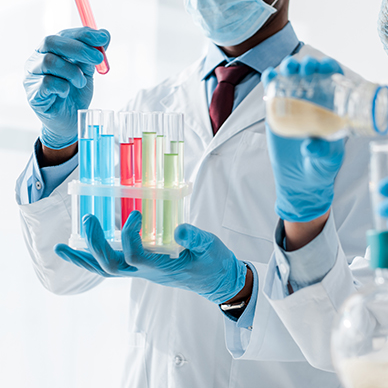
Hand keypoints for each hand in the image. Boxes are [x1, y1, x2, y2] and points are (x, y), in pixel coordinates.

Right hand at [24, 27, 109, 148]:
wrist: (72, 121)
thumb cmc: (76, 93)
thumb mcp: (88, 71)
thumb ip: (93, 54)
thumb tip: (104, 35)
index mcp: (50, 51)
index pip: (63, 34)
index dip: (83, 34)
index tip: (103, 38)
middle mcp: (37, 59)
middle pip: (51, 42)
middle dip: (79, 48)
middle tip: (98, 58)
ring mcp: (32, 76)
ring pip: (50, 62)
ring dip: (73, 72)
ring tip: (81, 82)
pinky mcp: (33, 93)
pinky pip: (48, 83)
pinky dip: (64, 86)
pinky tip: (68, 92)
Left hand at [55, 212, 246, 303]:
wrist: (218, 281)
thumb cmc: (215, 263)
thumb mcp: (211, 247)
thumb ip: (196, 238)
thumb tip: (178, 228)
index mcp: (162, 268)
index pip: (136, 255)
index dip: (129, 236)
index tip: (135, 213)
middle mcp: (147, 272)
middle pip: (111, 265)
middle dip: (95, 245)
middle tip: (87, 220)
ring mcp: (143, 272)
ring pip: (106, 270)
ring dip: (83, 259)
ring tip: (61, 248)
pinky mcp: (143, 267)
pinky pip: (112, 267)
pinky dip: (93, 261)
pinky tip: (80, 252)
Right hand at [261, 56, 344, 221]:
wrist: (300, 182)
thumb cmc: (321, 168)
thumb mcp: (327, 161)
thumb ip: (321, 153)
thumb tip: (311, 146)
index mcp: (332, 110)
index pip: (333, 82)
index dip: (330, 69)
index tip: (326, 66)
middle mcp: (314, 103)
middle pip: (312, 75)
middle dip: (309, 65)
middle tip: (306, 67)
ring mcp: (294, 106)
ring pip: (291, 79)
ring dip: (289, 68)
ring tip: (288, 68)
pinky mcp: (277, 113)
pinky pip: (273, 92)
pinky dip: (271, 81)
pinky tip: (270, 75)